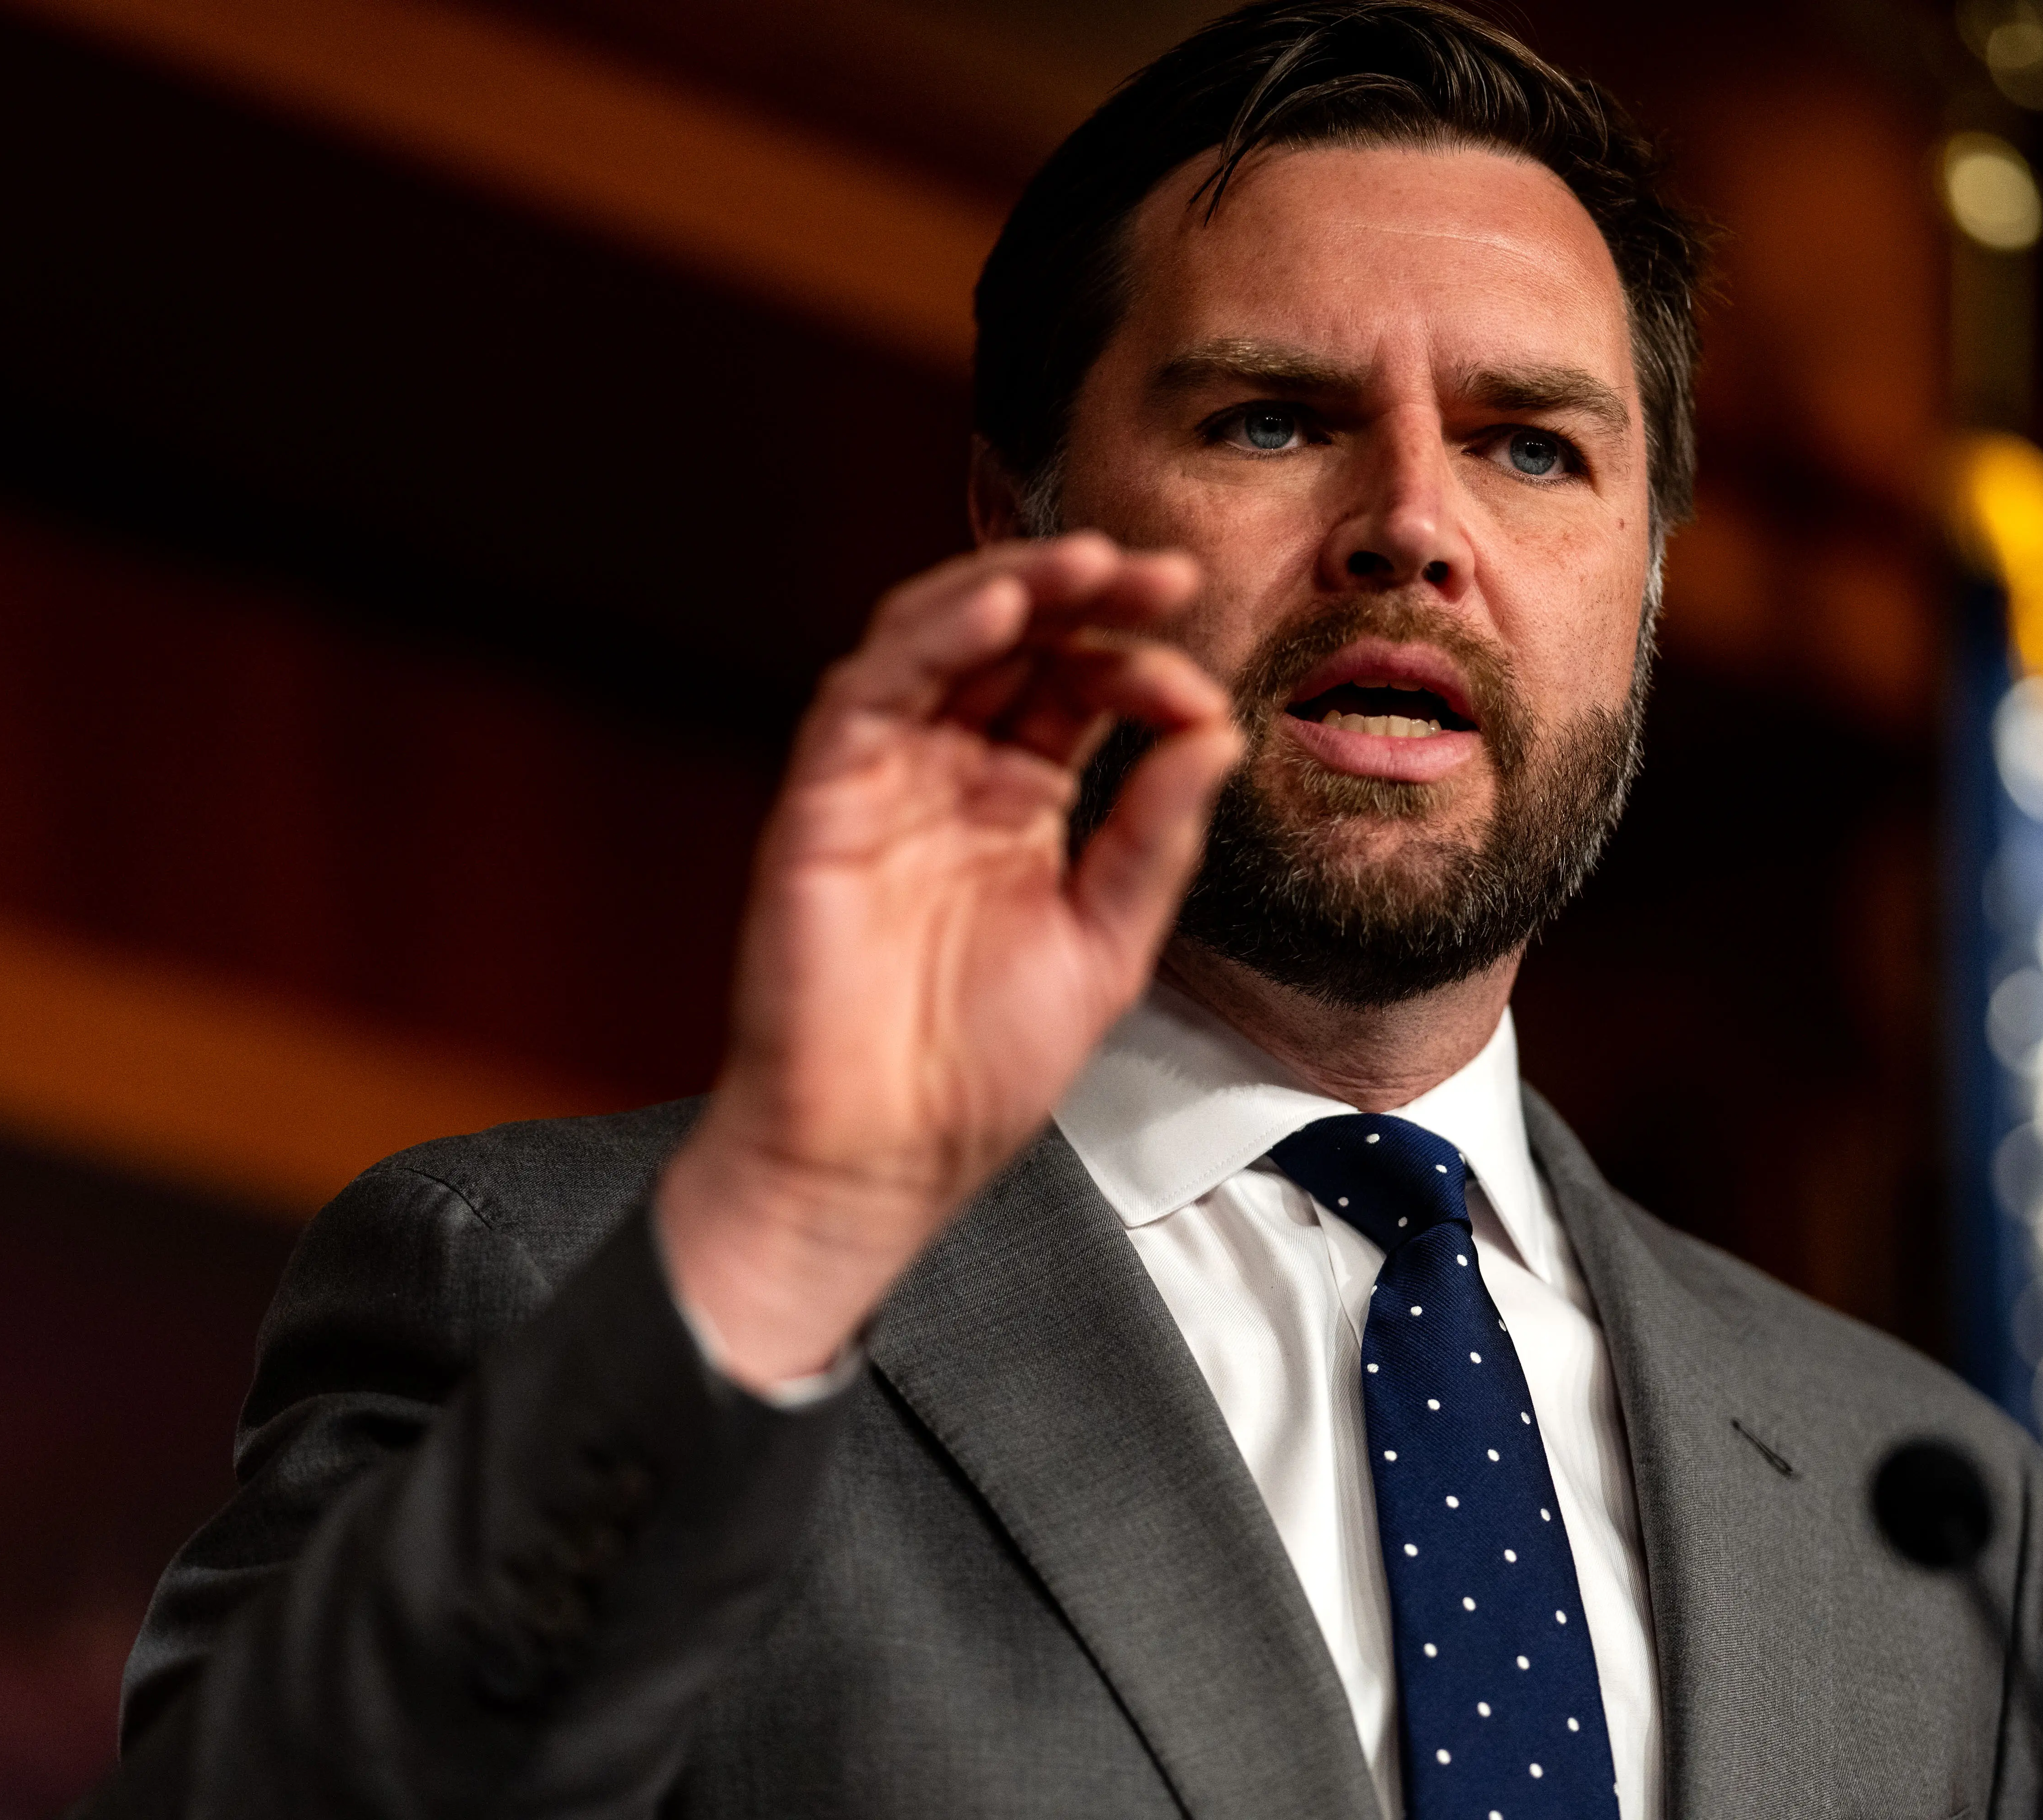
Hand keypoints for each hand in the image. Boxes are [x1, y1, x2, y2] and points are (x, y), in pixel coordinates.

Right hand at [656, 534, 1240, 1388]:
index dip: (1138, 665)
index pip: (1078, 690)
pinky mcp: (825, 796)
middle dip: (1086, 592)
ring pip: (936, 636)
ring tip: (1087, 564)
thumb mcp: (1107, 942)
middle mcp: (947, 775)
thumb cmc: (979, 1072)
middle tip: (1161, 572)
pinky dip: (933, 636)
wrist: (883, 1157)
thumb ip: (1155, 834)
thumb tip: (1217, 732)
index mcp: (1017, 804)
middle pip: (1012, 641)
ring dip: (1012, 585)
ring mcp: (883, 779)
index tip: (1200, 687)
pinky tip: (1000, 610)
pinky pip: (871, 688)